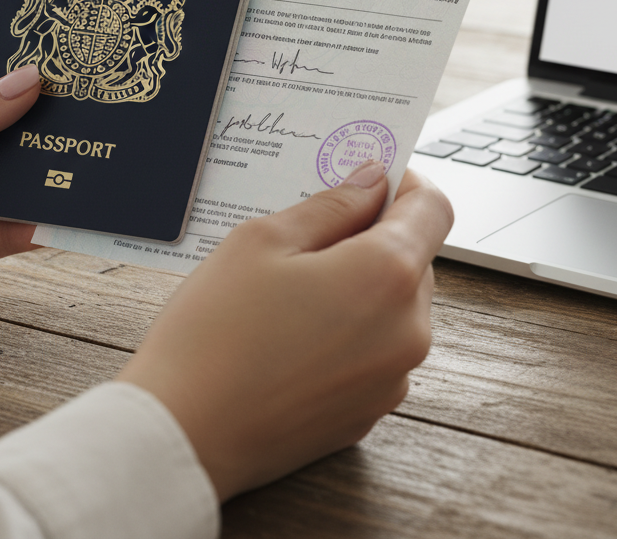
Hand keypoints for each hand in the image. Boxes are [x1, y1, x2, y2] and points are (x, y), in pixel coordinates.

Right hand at [119, 161, 453, 500]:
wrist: (181, 437)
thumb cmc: (213, 333)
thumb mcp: (263, 240)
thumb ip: (332, 204)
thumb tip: (373, 180)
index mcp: (388, 276)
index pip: (434, 208)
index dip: (406, 183)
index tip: (371, 179)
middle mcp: (408, 331)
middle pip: (417, 258)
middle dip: (376, 236)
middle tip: (313, 232)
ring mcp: (392, 379)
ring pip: (397, 307)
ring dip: (364, 286)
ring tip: (294, 289)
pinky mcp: (369, 413)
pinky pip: (377, 351)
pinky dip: (352, 331)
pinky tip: (294, 334)